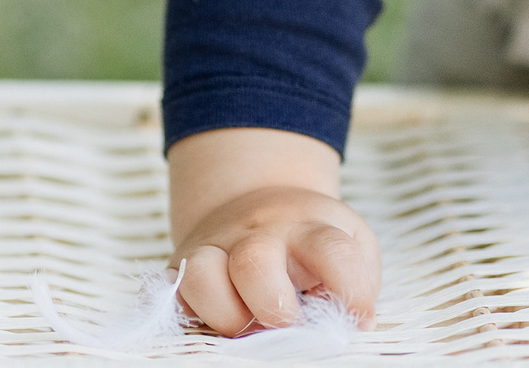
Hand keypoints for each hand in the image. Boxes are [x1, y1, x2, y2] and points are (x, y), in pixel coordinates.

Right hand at [167, 128, 379, 334]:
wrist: (256, 205)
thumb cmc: (309, 241)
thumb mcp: (347, 242)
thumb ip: (357, 278)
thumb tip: (353, 322)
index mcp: (308, 227)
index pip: (332, 252)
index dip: (351, 291)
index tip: (360, 318)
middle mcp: (258, 234)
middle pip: (256, 261)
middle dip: (274, 306)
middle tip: (290, 324)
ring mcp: (216, 246)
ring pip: (201, 274)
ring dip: (225, 312)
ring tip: (246, 324)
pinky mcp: (183, 265)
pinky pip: (168, 290)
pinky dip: (184, 311)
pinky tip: (209, 321)